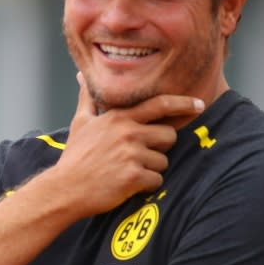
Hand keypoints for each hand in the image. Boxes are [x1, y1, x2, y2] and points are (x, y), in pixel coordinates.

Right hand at [53, 73, 203, 215]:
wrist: (65, 189)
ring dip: (151, 169)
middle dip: (159, 147)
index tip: (199, 104)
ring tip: (127, 171)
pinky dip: (146, 186)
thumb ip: (87, 98)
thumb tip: (81, 75)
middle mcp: (128, 133)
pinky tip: (127, 185)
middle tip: (138, 156)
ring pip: (163, 161)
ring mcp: (131, 155)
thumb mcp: (80, 123)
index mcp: (119, 118)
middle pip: (169, 135)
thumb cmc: (74, 156)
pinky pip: (157, 180)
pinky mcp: (133, 176)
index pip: (159, 105)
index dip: (182, 104)